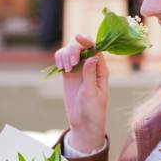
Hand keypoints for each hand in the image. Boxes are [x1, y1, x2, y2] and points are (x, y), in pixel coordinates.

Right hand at [55, 35, 108, 151]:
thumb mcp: (92, 92)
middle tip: (71, 64)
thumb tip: (92, 56)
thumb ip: (90, 74)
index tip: (77, 38)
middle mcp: (90, 67)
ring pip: (71, 51)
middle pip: (82, 47)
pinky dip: (59, 58)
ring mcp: (79, 69)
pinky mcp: (68, 74)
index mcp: (101, 70)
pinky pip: (63, 59)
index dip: (87, 41)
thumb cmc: (93, 109)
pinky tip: (60, 67)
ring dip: (66, 54)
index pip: (95, 49)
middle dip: (74, 49)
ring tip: (66, 68)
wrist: (84, 123)